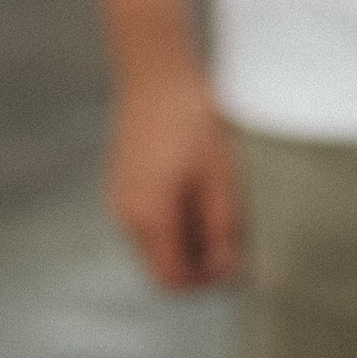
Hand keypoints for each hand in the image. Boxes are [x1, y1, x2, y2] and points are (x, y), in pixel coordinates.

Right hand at [105, 59, 240, 290]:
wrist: (156, 74)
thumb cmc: (192, 120)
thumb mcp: (218, 176)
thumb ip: (220, 227)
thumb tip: (226, 270)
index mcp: (148, 218)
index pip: (171, 279)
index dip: (205, 283)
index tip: (237, 266)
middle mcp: (125, 215)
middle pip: (160, 265)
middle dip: (198, 263)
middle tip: (234, 240)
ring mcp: (119, 199)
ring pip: (154, 244)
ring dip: (187, 241)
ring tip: (220, 211)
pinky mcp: (123, 183)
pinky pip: (147, 220)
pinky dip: (174, 221)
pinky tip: (199, 193)